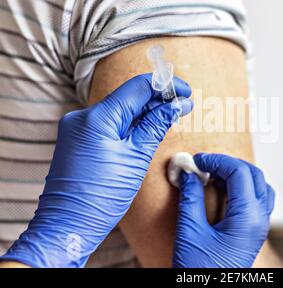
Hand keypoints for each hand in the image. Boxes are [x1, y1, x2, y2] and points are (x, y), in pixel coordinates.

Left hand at [1, 74, 192, 267]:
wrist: (68, 226)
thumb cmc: (100, 196)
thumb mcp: (136, 158)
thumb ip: (156, 126)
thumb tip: (178, 105)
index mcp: (96, 118)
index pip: (137, 88)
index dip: (165, 86)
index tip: (185, 91)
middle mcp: (82, 116)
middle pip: (127, 97)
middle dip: (157, 100)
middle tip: (183, 106)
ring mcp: (78, 128)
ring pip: (119, 110)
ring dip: (144, 113)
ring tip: (170, 118)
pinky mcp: (79, 139)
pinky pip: (108, 124)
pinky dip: (129, 125)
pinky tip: (147, 130)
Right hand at [173, 154, 274, 267]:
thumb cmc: (202, 273)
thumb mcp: (191, 232)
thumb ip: (190, 198)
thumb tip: (188, 173)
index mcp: (248, 218)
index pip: (239, 172)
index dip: (217, 160)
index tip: (198, 160)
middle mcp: (259, 220)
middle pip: (252, 174)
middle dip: (227, 164)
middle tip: (204, 164)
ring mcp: (259, 226)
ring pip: (258, 185)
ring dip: (237, 174)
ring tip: (213, 175)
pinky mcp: (253, 232)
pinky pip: (256, 200)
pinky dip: (242, 188)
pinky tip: (223, 191)